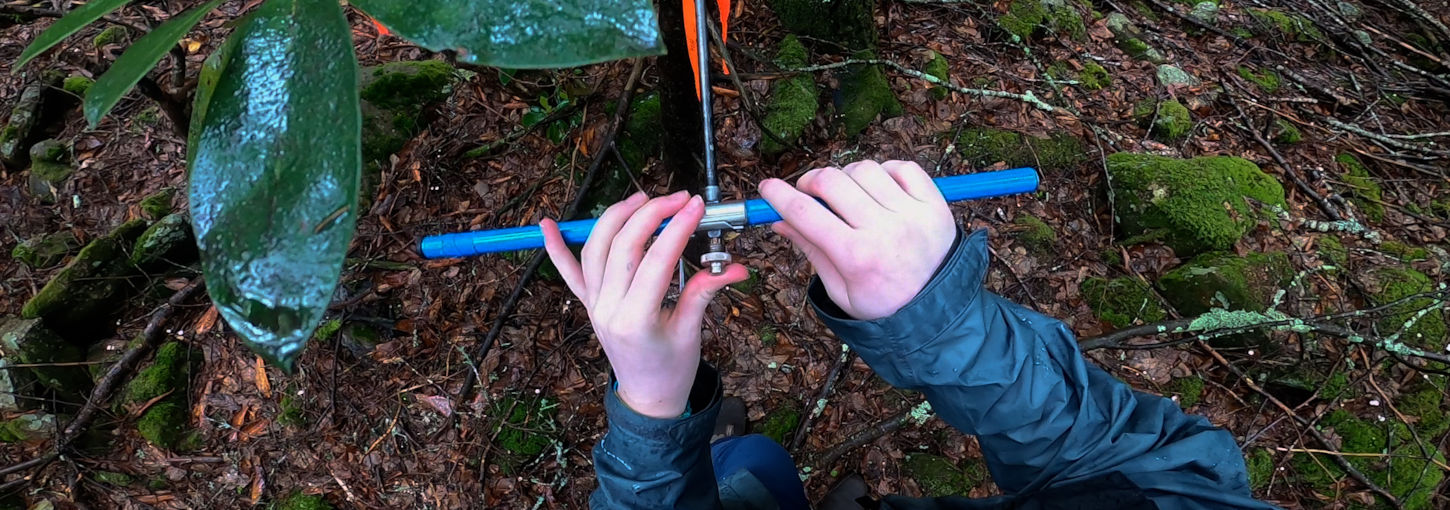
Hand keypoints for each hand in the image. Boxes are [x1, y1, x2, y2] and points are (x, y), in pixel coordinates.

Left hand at [541, 191, 747, 417]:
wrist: (648, 397)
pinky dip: (555, 248)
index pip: (656, 261)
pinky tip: (547, 224)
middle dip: (651, 215)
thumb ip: (705, 292)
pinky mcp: (589, 304)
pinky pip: (568, 273)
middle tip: (678, 199)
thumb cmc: (671, 369)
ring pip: (595, 249)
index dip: (677, 228)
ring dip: (615, 218)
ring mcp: (594, 305)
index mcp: (636, 320)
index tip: (696, 207)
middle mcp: (608, 309)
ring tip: (642, 199)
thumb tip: (736, 268)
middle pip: (623, 247)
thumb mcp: (691, 331)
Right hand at [760, 160, 955, 320]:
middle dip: (810, 181)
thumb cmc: (885, 307)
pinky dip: (885, 172)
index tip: (767, 188)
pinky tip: (879, 190)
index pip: (805, 212)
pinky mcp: (935, 205)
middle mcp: (885, 230)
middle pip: (832, 181)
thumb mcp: (840, 291)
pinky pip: (903, 168)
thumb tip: (779, 221)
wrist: (940, 315)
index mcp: (857, 257)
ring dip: (848, 176)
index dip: (779, 196)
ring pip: (866, 169)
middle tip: (808, 191)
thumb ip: (811, 251)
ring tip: (848, 195)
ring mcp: (913, 214)